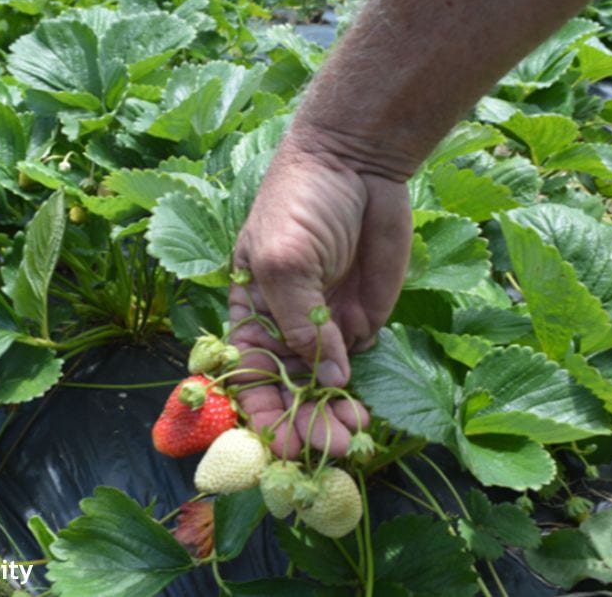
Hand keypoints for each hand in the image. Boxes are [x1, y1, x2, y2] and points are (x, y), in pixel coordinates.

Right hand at [228, 133, 411, 457]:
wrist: (358, 161)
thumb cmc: (302, 201)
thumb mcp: (285, 258)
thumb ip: (299, 321)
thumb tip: (325, 379)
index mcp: (250, 310)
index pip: (248, 372)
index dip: (259, 410)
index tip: (279, 444)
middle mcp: (284, 326)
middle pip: (287, 388)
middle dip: (303, 422)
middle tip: (329, 448)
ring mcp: (324, 325)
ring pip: (323, 386)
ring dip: (332, 416)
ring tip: (351, 438)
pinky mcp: (362, 319)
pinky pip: (357, 365)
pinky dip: (358, 391)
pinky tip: (363, 409)